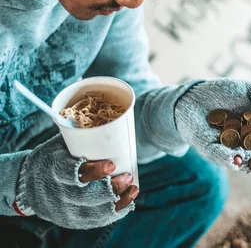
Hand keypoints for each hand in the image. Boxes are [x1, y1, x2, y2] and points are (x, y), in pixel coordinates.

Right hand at [14, 134, 135, 228]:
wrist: (28, 182)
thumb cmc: (52, 158)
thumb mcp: (59, 145)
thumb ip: (80, 137)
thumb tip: (110, 119)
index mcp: (54, 170)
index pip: (74, 173)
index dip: (94, 171)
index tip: (112, 164)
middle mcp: (58, 193)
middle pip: (88, 195)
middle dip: (113, 187)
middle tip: (128, 176)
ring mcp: (65, 209)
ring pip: (95, 210)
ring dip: (118, 200)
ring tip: (133, 188)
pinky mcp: (71, 220)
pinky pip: (95, 220)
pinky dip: (114, 212)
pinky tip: (127, 202)